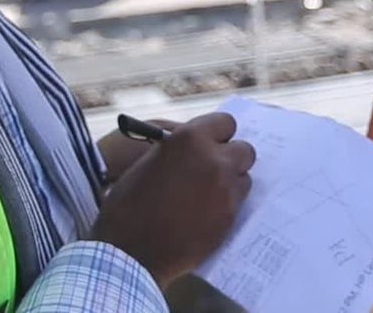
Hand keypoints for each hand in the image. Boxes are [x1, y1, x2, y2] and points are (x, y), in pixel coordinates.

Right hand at [90, 113, 255, 286]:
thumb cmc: (129, 203)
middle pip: (244, 150)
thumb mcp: (151, 159)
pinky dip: (226, 206)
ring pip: (244, 178)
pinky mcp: (229, 217)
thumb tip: (199, 146)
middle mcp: (214, 159)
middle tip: (214, 169)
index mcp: (190, 138)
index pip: (225, 122)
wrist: (129, 250)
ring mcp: (225, 189)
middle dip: (231, 158)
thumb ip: (180, 148)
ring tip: (206, 196)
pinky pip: (238, 203)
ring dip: (230, 183)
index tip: (212, 143)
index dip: (218, 134)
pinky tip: (204, 215)